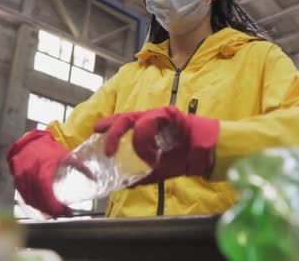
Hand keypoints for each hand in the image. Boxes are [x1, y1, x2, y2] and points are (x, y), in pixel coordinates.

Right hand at [6, 130, 91, 216]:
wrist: (28, 142)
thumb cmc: (46, 148)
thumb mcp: (65, 156)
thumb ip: (80, 166)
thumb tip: (93, 177)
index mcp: (42, 172)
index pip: (47, 195)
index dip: (55, 206)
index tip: (64, 211)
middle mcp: (29, 177)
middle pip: (39, 201)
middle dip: (51, 210)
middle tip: (62, 213)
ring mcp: (21, 180)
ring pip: (31, 201)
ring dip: (42, 209)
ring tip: (53, 212)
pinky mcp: (17, 182)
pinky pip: (24, 197)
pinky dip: (33, 204)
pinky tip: (41, 207)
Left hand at [94, 106, 219, 181]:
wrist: (202, 152)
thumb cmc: (181, 157)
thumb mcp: (156, 170)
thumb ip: (140, 176)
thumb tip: (123, 185)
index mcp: (143, 128)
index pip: (120, 123)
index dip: (107, 126)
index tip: (95, 132)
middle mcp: (147, 118)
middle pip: (123, 118)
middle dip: (112, 132)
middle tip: (108, 151)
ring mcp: (157, 114)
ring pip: (134, 120)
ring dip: (135, 142)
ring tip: (146, 158)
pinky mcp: (167, 113)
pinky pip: (149, 122)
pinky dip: (147, 140)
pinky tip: (154, 153)